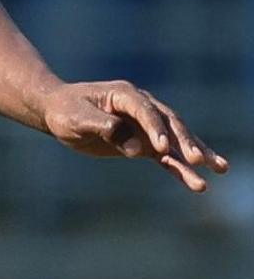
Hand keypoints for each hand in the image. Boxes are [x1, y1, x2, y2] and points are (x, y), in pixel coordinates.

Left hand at [38, 80, 228, 191]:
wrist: (59, 113)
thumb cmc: (65, 111)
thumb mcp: (76, 117)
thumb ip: (103, 127)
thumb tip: (133, 147)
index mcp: (124, 95)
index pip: (146, 111)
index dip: (155, 128)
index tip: (161, 148)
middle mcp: (141, 107)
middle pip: (170, 124)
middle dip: (185, 141)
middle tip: (198, 160)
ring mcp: (146, 126)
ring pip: (175, 141)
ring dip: (195, 155)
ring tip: (219, 169)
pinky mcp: (145, 143)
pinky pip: (167, 157)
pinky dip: (182, 168)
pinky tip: (198, 183)